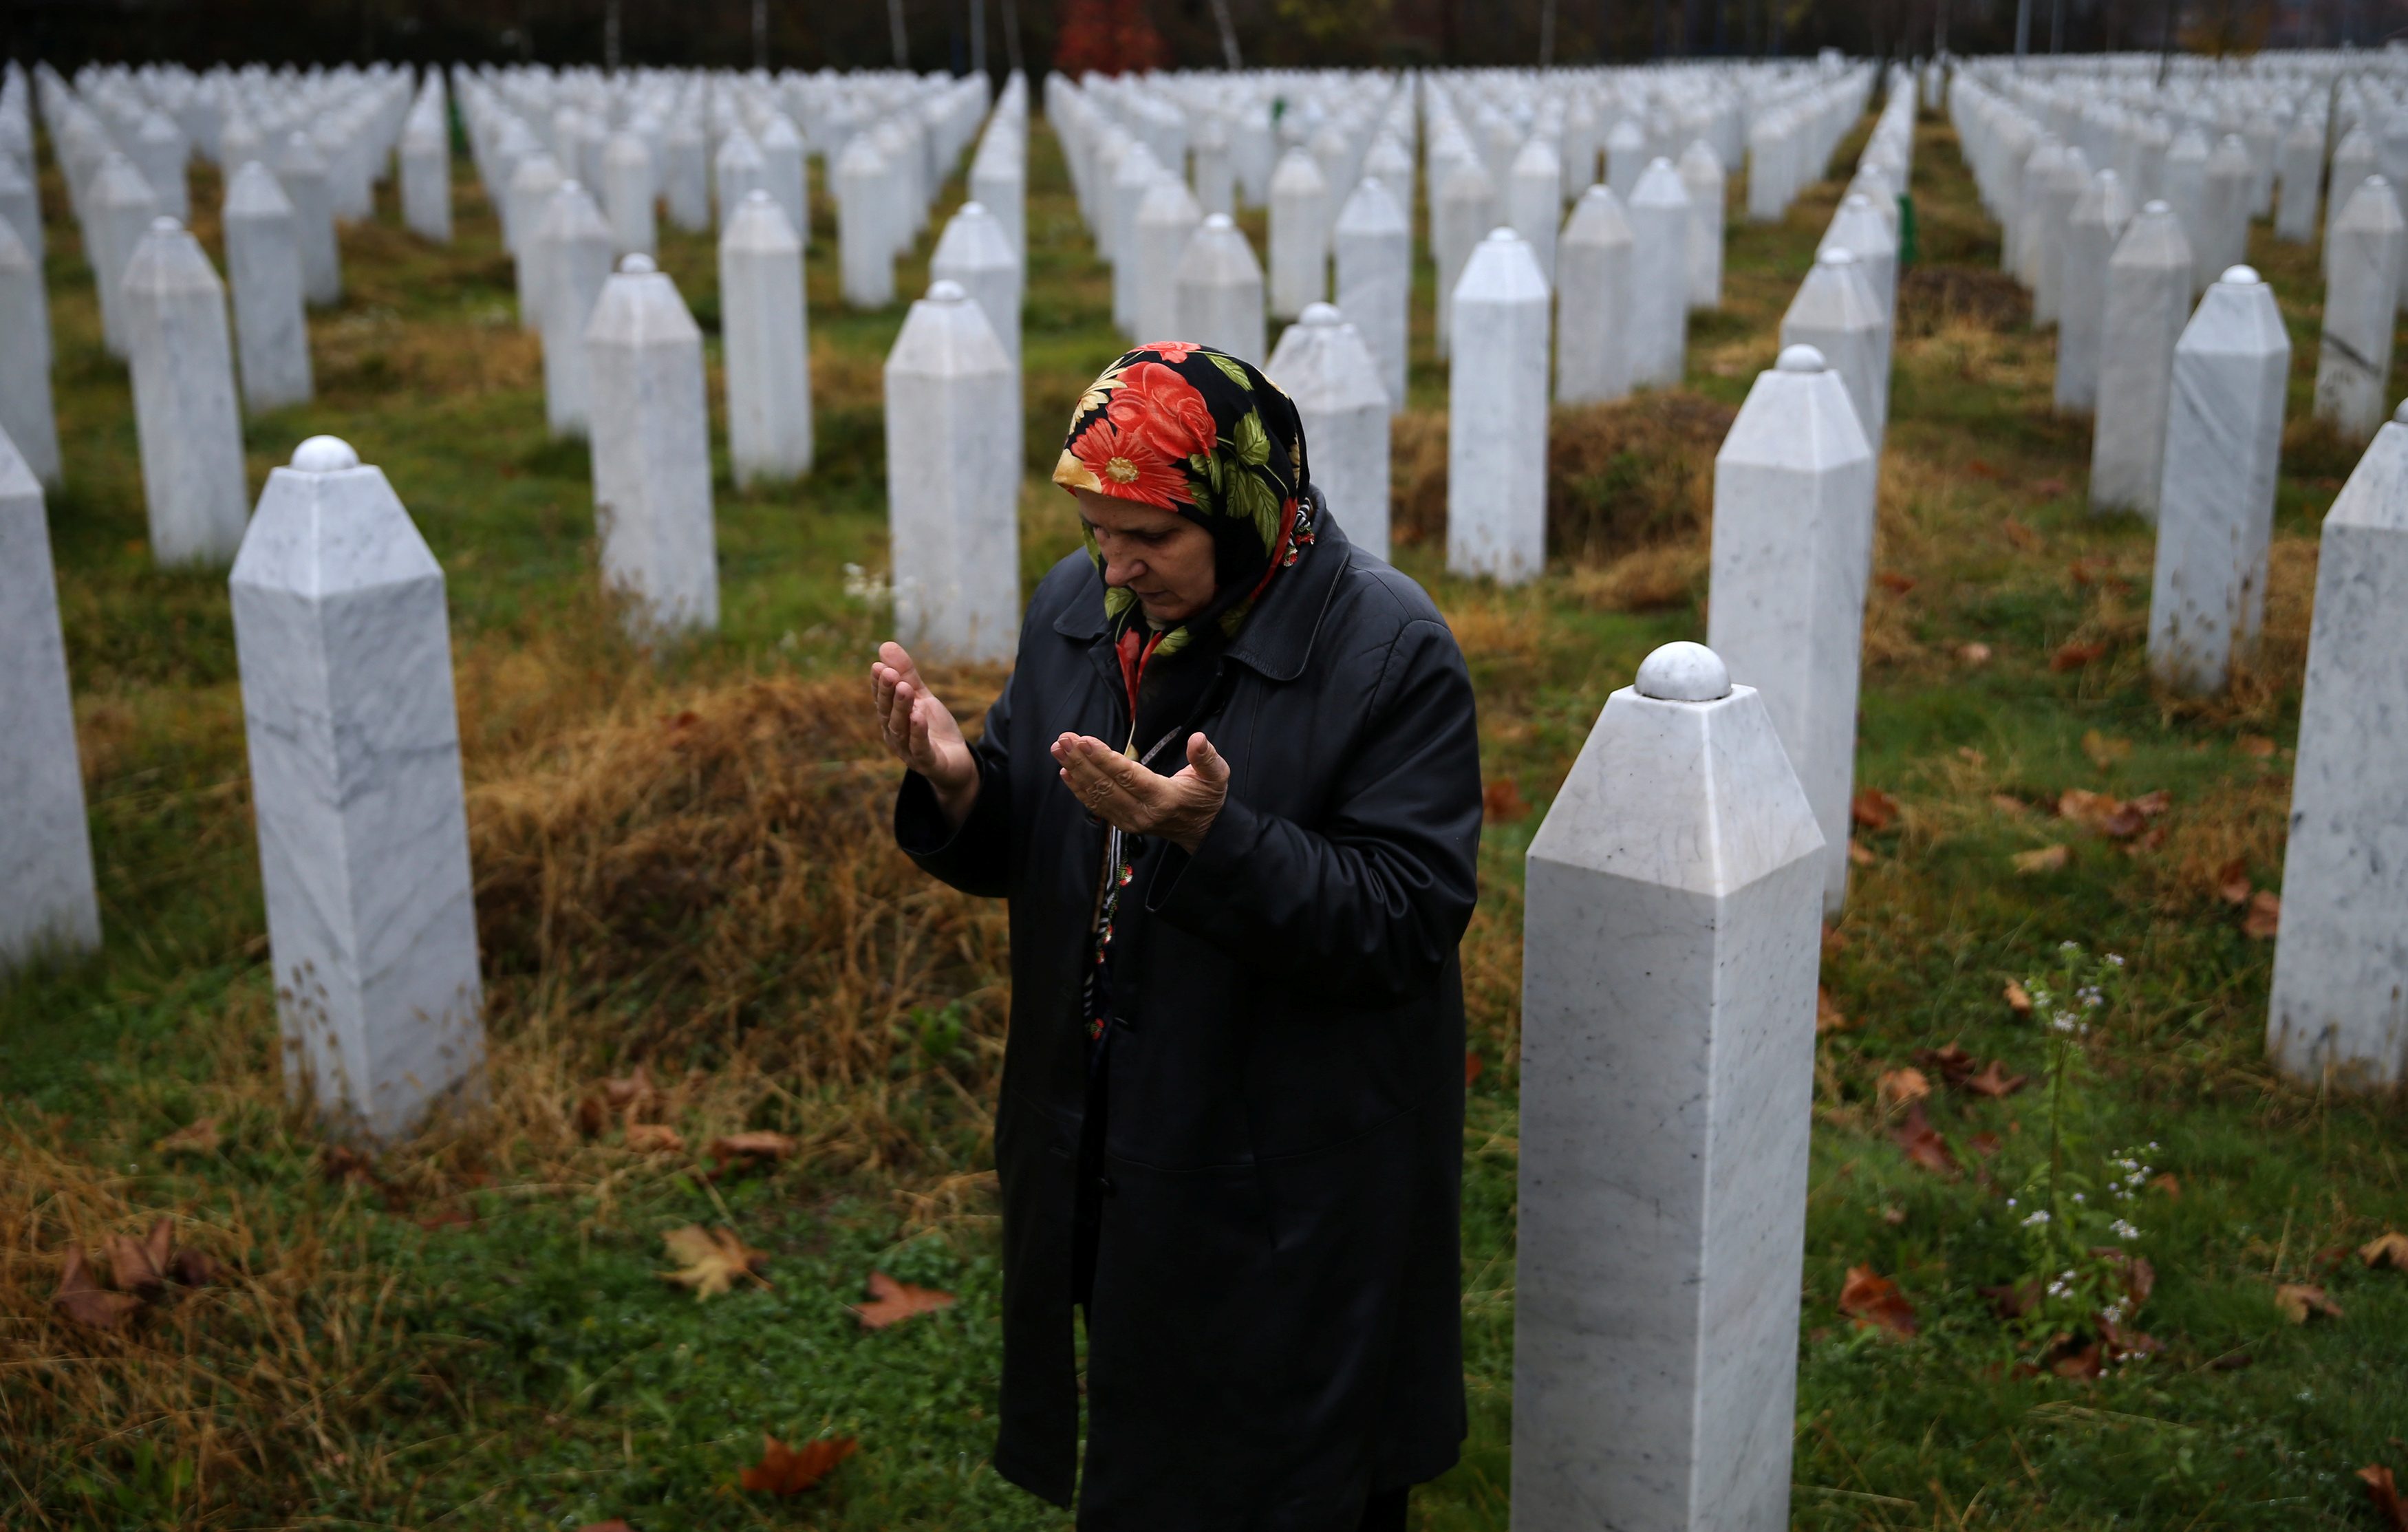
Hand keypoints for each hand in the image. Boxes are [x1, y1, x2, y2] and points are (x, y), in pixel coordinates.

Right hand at [870, 641, 979, 825]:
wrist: (956, 762)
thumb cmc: (934, 728)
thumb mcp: (923, 697)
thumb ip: (907, 675)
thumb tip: (885, 645)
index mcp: (891, 718)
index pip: (881, 699)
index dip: (878, 683)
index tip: (878, 665)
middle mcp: (895, 735)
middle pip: (888, 712)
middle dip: (887, 692)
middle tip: (889, 672)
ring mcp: (909, 751)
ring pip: (901, 729)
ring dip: (901, 708)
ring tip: (904, 688)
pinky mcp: (927, 763)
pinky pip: (920, 747)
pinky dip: (918, 732)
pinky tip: (919, 716)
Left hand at [1050, 730, 1230, 852]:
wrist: (1203, 832)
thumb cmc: (1208, 798)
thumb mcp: (1217, 776)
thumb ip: (1206, 757)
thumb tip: (1197, 738)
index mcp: (1164, 798)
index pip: (1128, 776)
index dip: (1105, 759)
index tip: (1085, 741)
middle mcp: (1143, 813)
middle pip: (1106, 786)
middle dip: (1082, 761)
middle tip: (1064, 739)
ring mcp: (1130, 821)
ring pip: (1097, 796)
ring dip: (1076, 771)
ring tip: (1059, 749)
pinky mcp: (1123, 823)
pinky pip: (1097, 806)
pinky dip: (1079, 789)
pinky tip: (1066, 771)